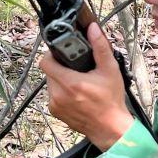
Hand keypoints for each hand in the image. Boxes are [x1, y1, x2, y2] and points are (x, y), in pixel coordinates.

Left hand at [39, 22, 133, 151]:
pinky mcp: (55, 112)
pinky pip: (53, 95)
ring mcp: (55, 105)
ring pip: (51, 83)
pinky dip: (61, 92)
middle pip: (49, 71)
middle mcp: (58, 95)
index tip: (63, 53)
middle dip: (61, 67)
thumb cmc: (111, 101)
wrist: (110, 128)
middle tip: (76, 68)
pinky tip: (75, 94)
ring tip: (78, 81)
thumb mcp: (110, 70)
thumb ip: (100, 47)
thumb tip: (92, 29)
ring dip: (61, 79)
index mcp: (70, 83)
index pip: (46, 61)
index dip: (53, 54)